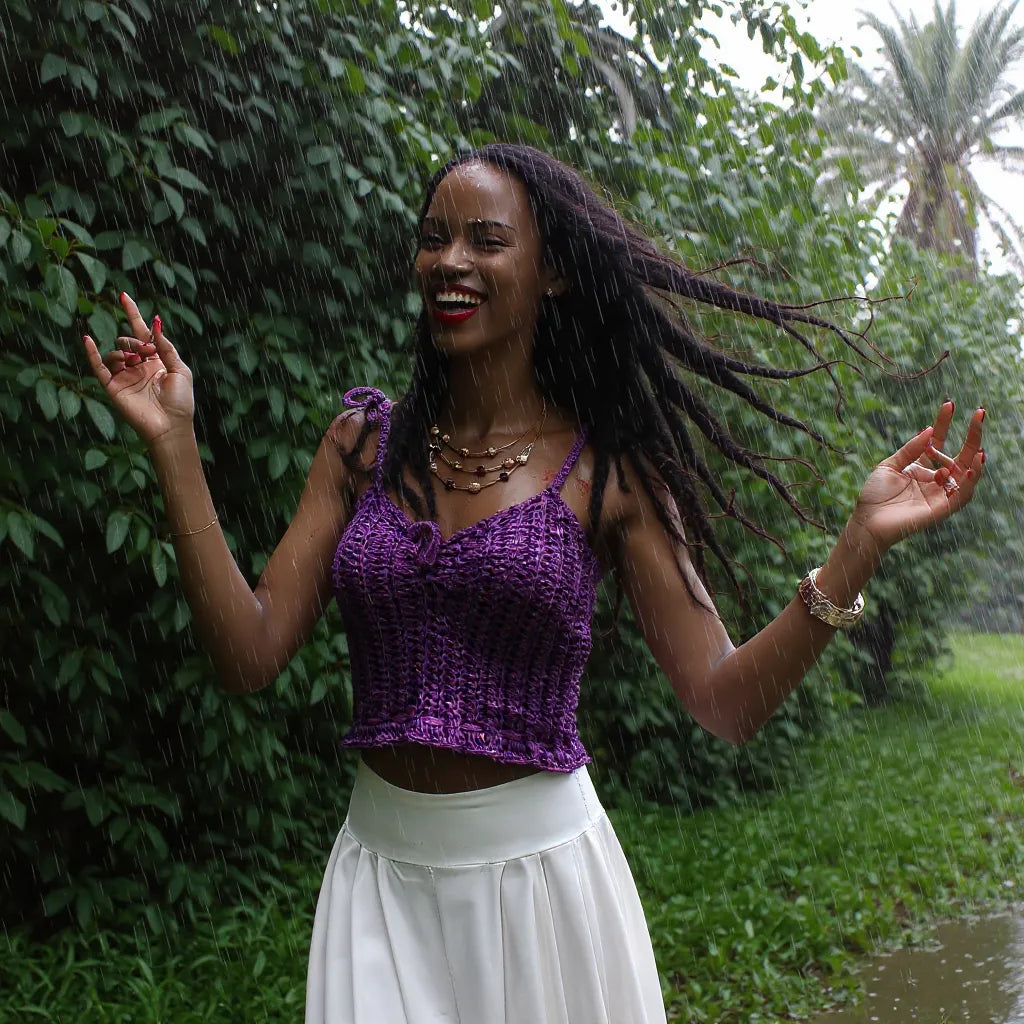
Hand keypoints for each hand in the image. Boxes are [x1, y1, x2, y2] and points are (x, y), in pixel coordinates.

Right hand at [82, 292, 194, 446]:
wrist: (171, 425)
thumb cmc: (180, 400)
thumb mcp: (180, 369)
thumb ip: (166, 347)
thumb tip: (156, 323)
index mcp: (156, 360)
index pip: (141, 332)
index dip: (133, 314)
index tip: (123, 295)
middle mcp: (138, 366)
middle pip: (127, 340)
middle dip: (136, 342)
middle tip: (146, 354)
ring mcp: (125, 376)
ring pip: (115, 353)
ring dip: (123, 352)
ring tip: (134, 362)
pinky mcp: (113, 387)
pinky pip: (98, 367)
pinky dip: (92, 353)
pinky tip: (87, 340)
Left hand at [848, 400, 984, 552]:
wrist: (866, 522)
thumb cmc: (875, 496)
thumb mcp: (889, 465)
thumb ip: (910, 449)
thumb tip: (929, 430)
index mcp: (921, 467)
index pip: (939, 442)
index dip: (944, 423)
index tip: (949, 404)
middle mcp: (935, 479)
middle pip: (960, 455)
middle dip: (972, 436)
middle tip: (980, 413)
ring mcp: (940, 494)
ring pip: (966, 475)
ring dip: (974, 459)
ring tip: (978, 446)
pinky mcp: (942, 509)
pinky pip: (962, 495)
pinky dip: (969, 482)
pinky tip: (971, 467)